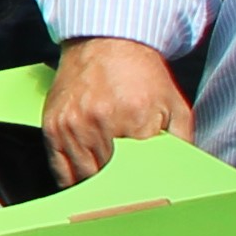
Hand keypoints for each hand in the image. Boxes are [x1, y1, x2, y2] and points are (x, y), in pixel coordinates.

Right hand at [46, 39, 194, 184]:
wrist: (106, 42)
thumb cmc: (140, 73)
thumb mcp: (174, 104)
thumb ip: (182, 142)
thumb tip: (182, 176)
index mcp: (135, 118)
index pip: (138, 174)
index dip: (143, 187)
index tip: (146, 194)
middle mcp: (98, 122)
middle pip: (109, 181)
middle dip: (121, 188)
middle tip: (130, 191)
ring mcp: (72, 126)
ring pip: (84, 179)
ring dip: (97, 186)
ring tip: (109, 184)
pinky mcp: (53, 127)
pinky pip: (60, 171)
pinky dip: (73, 180)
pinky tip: (87, 177)